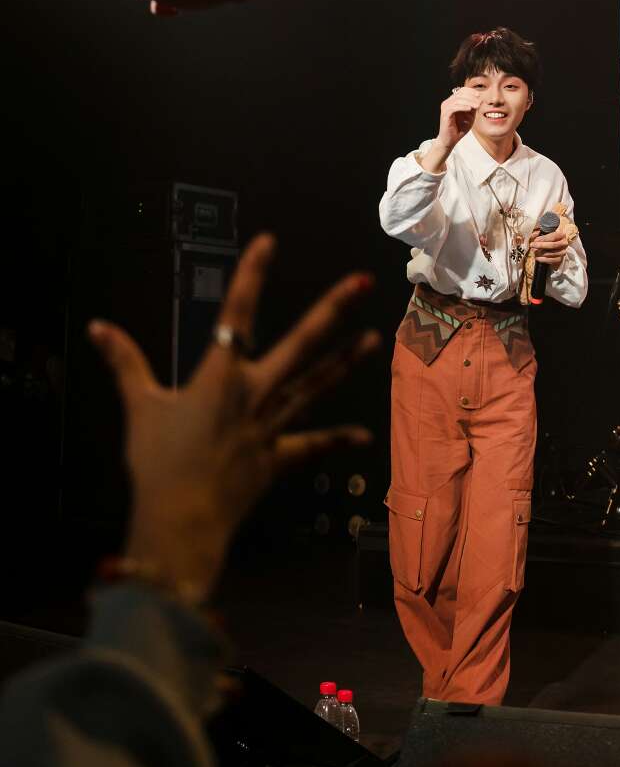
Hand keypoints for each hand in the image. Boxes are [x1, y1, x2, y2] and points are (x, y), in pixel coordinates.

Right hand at [89, 235, 378, 601]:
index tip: (268, 242)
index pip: (238, 313)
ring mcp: (272, 425)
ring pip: (316, 385)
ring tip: (374, 338)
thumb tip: (97, 326)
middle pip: (301, 343)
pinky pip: (312, 446)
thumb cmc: (157, 464)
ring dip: (345, 361)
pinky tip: (363, 435)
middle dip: (333, 310)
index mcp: (221, 375)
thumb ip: (124, 363)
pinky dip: (336, 441)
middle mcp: (255, 392)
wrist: (180, 524)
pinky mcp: (278, 458)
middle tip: (362, 282)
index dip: (252, 275)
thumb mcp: (139, 408)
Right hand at [435, 87, 481, 153]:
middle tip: (479, 102)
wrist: (450, 140)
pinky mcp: (445, 115)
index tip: (479, 96)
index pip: (462, 91)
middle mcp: (448, 103)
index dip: (471, 91)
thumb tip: (479, 100)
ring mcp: (445, 108)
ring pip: (458, 100)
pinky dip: (463, 107)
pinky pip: (454, 107)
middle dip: (471, 97)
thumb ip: (473, 108)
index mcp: (453, 101)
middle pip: (460, 94)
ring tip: (477, 106)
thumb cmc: (459, 128)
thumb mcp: (469, 116)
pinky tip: (469, 109)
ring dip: (469, 102)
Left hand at [529, 224, 569, 266]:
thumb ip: (539, 233)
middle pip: (553, 245)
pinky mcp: (560, 259)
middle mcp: (564, 243)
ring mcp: (563, 252)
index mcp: (561, 235)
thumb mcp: (544, 233)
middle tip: (532, 245)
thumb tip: (534, 235)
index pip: (553, 237)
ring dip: (541, 253)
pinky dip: (543, 259)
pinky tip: (537, 257)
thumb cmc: (547, 238)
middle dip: (541, 245)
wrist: (552, 246)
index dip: (544, 238)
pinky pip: (552, 260)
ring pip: (552, 253)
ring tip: (533, 251)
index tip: (535, 240)